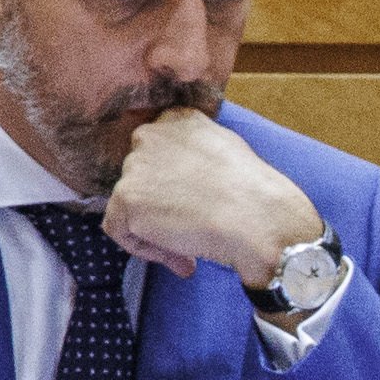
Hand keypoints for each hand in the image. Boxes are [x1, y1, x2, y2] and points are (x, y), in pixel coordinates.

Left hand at [102, 108, 324, 288]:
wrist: (259, 220)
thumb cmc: (258, 195)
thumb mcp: (230, 151)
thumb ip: (198, 154)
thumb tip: (190, 179)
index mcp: (177, 120)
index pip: (158, 152)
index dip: (171, 183)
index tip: (192, 204)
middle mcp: (149, 135)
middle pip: (141, 178)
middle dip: (163, 206)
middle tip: (194, 230)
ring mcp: (134, 166)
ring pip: (130, 205)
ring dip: (157, 231)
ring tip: (192, 252)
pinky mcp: (127, 198)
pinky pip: (120, 229)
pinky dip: (145, 249)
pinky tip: (182, 259)